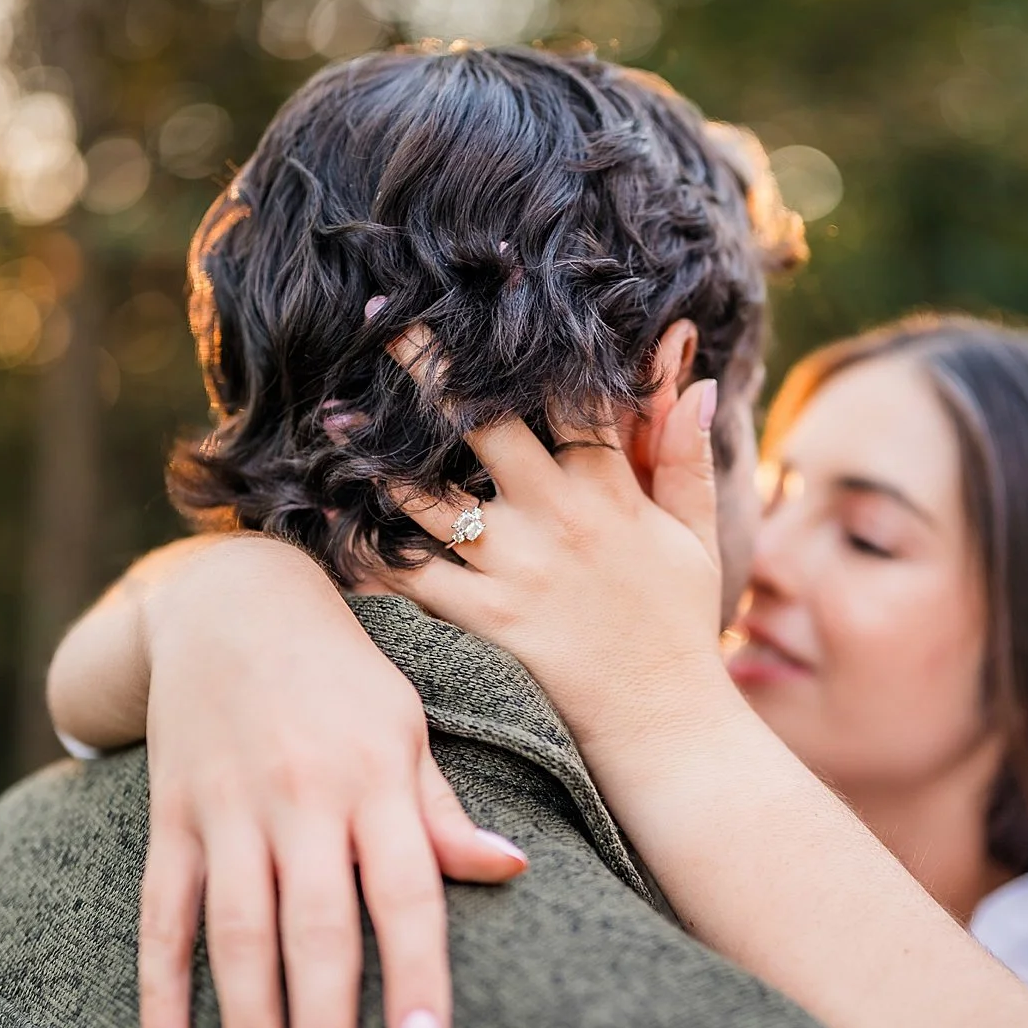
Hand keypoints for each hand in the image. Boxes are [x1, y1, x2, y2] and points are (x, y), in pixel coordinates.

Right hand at [130, 536, 527, 1027]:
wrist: (232, 600)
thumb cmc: (343, 678)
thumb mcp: (406, 728)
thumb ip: (443, 812)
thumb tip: (511, 872)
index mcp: (375, 777)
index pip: (403, 892)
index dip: (413, 976)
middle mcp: (302, 796)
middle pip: (314, 929)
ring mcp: (229, 808)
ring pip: (235, 933)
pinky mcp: (171, 816)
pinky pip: (159, 915)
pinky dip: (158, 991)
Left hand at [370, 326, 738, 762]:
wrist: (664, 727)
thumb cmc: (678, 628)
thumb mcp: (696, 538)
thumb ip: (686, 457)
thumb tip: (689, 377)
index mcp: (611, 494)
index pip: (572, 400)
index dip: (534, 346)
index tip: (490, 300)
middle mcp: (558, 522)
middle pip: (488, 427)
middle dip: (437, 372)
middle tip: (387, 320)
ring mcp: (517, 572)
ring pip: (436, 499)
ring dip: (383, 458)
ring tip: (338, 417)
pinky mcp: (486, 622)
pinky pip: (415, 581)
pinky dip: (372, 555)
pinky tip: (332, 524)